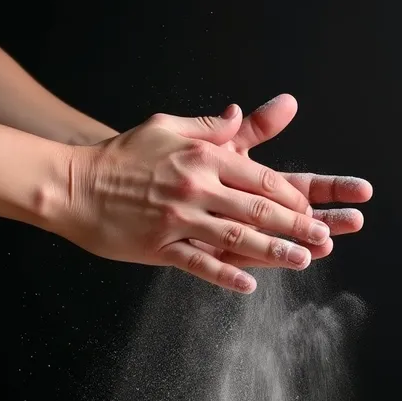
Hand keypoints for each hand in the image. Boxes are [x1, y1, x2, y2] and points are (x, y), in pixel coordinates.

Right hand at [62, 107, 330, 292]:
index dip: (291, 196)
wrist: (74, 184)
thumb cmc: (123, 155)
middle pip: (257, 209)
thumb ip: (210, 127)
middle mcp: (195, 187)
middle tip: (327, 236)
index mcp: (203, 158)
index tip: (312, 208)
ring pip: (236, 238)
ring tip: (303, 260)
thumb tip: (241, 114)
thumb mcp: (168, 128)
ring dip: (273, 250)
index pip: (260, 178)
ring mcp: (178, 219)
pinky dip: (226, 275)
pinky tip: (249, 286)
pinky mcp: (159, 247)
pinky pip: (199, 264)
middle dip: (296, 224)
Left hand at [193, 94, 372, 267]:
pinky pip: (232, 262)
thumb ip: (253, 130)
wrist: (136, 186)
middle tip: (355, 221)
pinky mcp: (208, 255)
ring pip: (272, 242)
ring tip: (326, 244)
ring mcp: (232, 236)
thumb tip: (288, 103)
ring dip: (299, 244)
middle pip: (297, 218)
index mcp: (258, 187)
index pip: (305, 187)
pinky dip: (252, 266)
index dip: (334, 189)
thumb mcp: (219, 145)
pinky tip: (269, 272)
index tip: (361, 191)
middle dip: (328, 219)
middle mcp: (250, 214)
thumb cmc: (179, 165)